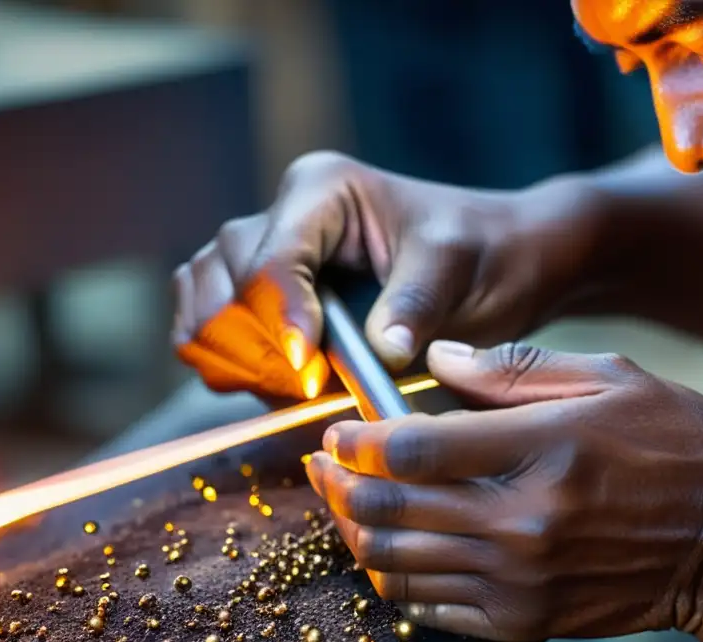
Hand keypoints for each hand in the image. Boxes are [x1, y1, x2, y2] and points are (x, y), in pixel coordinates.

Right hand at [172, 151, 598, 399]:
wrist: (498, 263)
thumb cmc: (483, 253)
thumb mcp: (458, 270)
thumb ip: (415, 304)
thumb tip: (382, 351)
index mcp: (321, 191)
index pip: (270, 262)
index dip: (280, 323)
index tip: (309, 374)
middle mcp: (282, 217)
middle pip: (222, 288)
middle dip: (258, 349)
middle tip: (311, 389)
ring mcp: (268, 256)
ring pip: (204, 307)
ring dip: (237, 359)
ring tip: (298, 389)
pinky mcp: (266, 297)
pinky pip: (214, 330)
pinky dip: (233, 365)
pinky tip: (281, 388)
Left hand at [305, 341, 702, 641]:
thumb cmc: (679, 445)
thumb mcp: (610, 378)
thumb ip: (514, 367)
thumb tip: (438, 356)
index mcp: (540, 448)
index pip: (412, 449)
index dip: (357, 440)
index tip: (338, 431)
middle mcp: (521, 521)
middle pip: (389, 508)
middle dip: (337, 486)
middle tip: (321, 467)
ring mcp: (520, 578)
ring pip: (397, 563)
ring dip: (355, 534)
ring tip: (343, 507)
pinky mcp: (524, 619)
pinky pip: (430, 608)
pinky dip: (396, 580)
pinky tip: (389, 554)